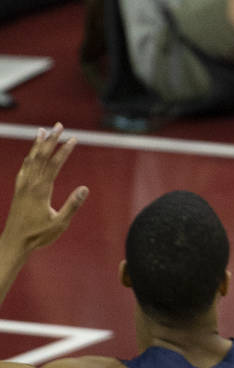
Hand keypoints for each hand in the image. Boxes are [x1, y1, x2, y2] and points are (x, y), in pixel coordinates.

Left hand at [1, 125, 87, 256]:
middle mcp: (30, 184)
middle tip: (59, 125)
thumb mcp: (60, 223)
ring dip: (38, 144)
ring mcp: (22, 186)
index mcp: (41, 190)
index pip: (54, 164)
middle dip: (51, 139)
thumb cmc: (38, 235)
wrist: (14, 242)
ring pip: (31, 159)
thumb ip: (72, 205)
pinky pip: (23, 168)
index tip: (73, 139)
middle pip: (41, 156)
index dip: (64, 150)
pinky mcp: (18, 190)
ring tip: (43, 131)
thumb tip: (85, 188)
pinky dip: (28, 157)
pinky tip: (31, 154)